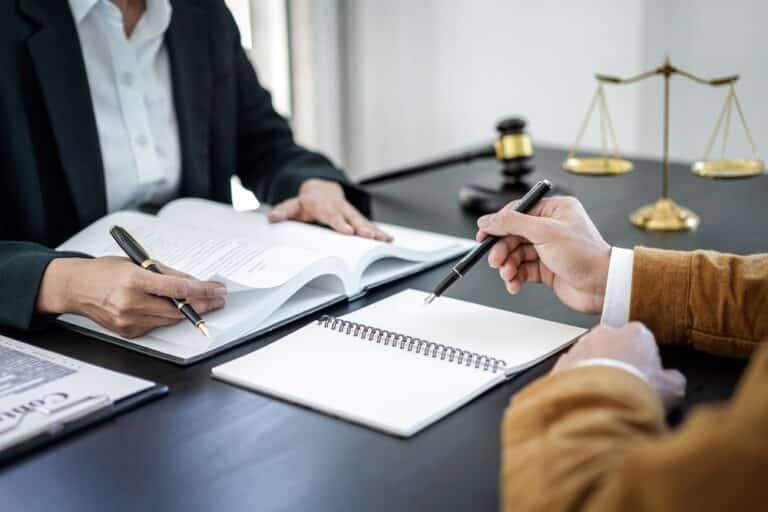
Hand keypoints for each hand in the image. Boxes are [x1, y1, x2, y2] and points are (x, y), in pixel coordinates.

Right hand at [37, 256, 226, 337]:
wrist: (76, 287)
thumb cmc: (105, 272)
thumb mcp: (137, 263)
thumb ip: (167, 274)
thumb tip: (194, 283)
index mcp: (135, 280)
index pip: (179, 290)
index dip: (203, 291)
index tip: (218, 289)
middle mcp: (131, 303)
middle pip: (179, 309)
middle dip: (203, 304)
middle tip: (219, 299)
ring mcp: (129, 320)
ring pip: (170, 320)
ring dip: (190, 312)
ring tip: (205, 303)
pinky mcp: (128, 332)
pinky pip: (157, 326)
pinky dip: (167, 317)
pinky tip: (174, 309)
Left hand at [267, 179, 391, 240]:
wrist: (321, 190)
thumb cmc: (307, 202)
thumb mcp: (292, 205)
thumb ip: (283, 211)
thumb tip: (272, 217)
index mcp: (324, 205)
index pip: (332, 215)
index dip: (339, 223)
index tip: (347, 231)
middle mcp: (340, 208)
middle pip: (352, 219)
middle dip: (362, 229)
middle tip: (371, 237)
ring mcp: (350, 213)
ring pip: (363, 222)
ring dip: (374, 231)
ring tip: (385, 240)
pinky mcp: (357, 219)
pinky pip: (369, 226)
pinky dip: (379, 232)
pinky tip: (389, 240)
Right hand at [476, 196, 610, 313]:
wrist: (602, 286)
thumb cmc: (585, 255)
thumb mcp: (544, 232)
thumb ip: (512, 223)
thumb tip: (488, 219)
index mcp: (555, 210)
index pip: (518, 211)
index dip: (498, 224)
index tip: (483, 234)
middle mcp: (550, 228)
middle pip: (513, 234)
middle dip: (502, 249)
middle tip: (495, 260)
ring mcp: (548, 249)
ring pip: (516, 254)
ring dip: (508, 265)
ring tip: (508, 274)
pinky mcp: (546, 269)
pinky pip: (522, 270)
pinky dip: (515, 277)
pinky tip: (514, 283)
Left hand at [553, 322, 685, 409]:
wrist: (599, 404)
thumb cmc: (635, 392)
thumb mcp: (672, 389)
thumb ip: (674, 379)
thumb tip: (674, 380)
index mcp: (636, 333)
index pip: (642, 340)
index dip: (645, 361)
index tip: (645, 377)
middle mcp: (605, 333)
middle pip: (614, 346)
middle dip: (617, 363)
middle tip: (624, 387)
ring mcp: (580, 346)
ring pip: (590, 357)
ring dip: (596, 372)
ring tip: (605, 397)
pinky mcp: (561, 363)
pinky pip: (571, 371)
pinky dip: (577, 383)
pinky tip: (586, 399)